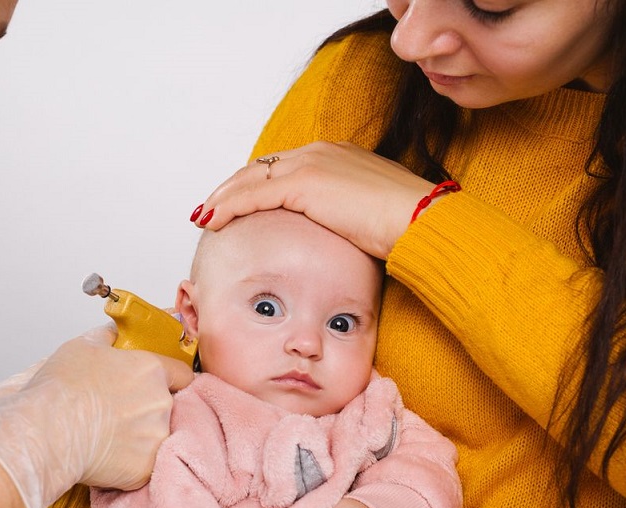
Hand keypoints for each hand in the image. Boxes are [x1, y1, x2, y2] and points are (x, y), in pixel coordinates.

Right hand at [0, 325, 195, 507]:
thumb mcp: (82, 346)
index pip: (183, 374)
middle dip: (149, 409)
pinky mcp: (145, 468)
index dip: (172, 379)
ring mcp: (156, 437)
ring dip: (141, 437)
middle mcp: (161, 402)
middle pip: (169, 406)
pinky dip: (130, 463)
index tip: (161, 385)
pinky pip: (144, 464)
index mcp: (151, 370)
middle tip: (119, 414)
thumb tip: (114, 332)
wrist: (46, 432)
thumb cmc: (60, 389)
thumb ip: (107, 337)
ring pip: (158, 436)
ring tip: (109, 437)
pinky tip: (107, 457)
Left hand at [197, 141, 434, 258]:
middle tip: (212, 207)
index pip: (284, 166)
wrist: (421, 221)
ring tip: (204, 215)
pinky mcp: (304, 183)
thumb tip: (342, 237)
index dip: (257, 184)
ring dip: (224, 197)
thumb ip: (348, 217)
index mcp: (337, 156)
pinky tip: (212, 220)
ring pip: (251, 179)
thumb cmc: (406, 226)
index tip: (241, 201)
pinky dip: (228, 207)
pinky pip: (254, 195)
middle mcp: (321, 152)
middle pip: (261, 168)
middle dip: (233, 188)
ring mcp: (311, 164)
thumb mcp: (370, 216)